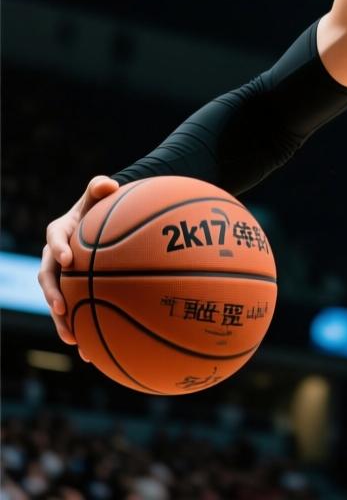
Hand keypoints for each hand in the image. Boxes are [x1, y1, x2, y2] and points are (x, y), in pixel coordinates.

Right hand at [38, 175, 120, 352]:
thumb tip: (109, 182)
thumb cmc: (102, 207)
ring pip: (57, 302)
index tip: (68, 259)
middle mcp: (55, 257)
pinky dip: (82, 331)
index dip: (59, 249)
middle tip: (61, 308)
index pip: (54, 239)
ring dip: (62, 321)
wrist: (103, 224)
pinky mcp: (71, 292)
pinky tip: (90, 353)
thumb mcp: (99, 194)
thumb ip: (100, 187)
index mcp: (60, 232)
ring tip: (73, 339)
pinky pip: (74, 313)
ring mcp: (61, 277)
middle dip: (53, 295)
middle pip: (48, 279)